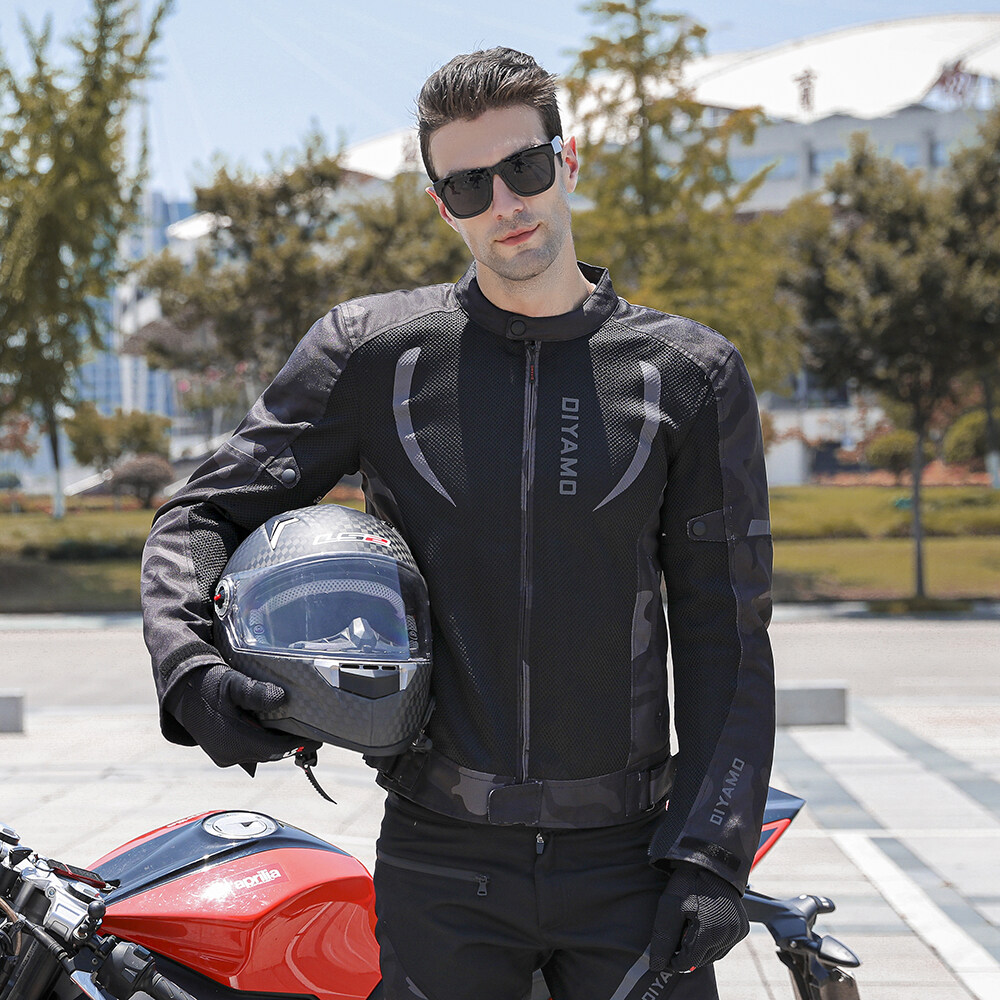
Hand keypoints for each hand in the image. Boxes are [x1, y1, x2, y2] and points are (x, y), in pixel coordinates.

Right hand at [170, 663, 304, 769]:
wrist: (183, 692)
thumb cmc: (209, 684)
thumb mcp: (234, 682)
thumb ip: (257, 692)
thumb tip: (281, 699)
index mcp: (233, 738)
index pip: (275, 748)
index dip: (298, 744)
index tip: (317, 738)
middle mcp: (229, 753)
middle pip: (270, 754)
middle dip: (291, 745)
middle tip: (311, 734)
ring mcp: (224, 757)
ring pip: (261, 755)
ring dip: (278, 746)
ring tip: (296, 733)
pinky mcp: (222, 755)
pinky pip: (250, 753)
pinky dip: (264, 745)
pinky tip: (274, 733)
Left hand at [649, 862, 749, 972]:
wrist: (711, 863)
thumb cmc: (687, 883)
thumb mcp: (669, 907)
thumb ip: (663, 939)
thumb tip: (656, 966)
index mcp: (709, 932)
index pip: (688, 963)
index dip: (674, 959)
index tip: (666, 949)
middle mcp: (727, 936)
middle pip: (701, 960)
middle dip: (687, 952)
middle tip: (678, 932)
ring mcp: (737, 933)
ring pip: (713, 955)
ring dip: (700, 949)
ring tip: (690, 927)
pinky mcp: (742, 929)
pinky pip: (724, 946)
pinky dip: (712, 943)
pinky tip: (703, 926)